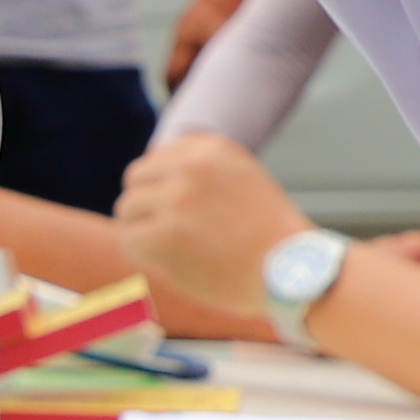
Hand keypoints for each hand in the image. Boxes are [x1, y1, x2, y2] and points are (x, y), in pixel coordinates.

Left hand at [105, 133, 307, 327]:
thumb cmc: (269, 234)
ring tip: (168, 249)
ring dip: (141, 230)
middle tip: (164, 231)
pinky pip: (130, 240)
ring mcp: (175, 201)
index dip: (161, 185)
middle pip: (136, 177)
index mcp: (210, 148)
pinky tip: (167, 263)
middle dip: (146, 204)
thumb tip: (152, 159)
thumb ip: (203, 166)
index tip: (178, 210)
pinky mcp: (164, 236)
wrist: (293, 272)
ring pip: (127, 209)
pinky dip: (143, 254)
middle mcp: (190, 167)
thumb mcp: (243, 176)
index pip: (158, 155)